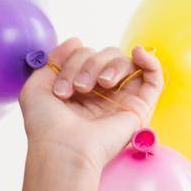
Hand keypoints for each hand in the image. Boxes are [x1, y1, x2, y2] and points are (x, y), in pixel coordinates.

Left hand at [18, 38, 164, 173]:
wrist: (63, 150)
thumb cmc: (46, 125)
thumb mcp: (36, 87)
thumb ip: (53, 60)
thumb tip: (77, 41)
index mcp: (79, 88)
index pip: (84, 55)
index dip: (71, 61)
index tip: (59, 86)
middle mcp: (101, 93)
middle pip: (104, 56)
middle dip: (87, 63)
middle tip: (76, 88)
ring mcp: (121, 100)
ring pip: (124, 62)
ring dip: (109, 65)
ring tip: (100, 84)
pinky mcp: (139, 108)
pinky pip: (154, 77)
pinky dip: (149, 60)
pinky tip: (138, 53)